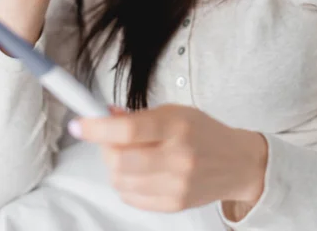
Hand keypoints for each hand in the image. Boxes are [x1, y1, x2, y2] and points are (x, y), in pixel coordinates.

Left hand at [68, 104, 267, 212]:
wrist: (237, 162)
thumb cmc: (202, 131)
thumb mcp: (173, 111)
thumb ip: (138, 116)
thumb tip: (103, 116)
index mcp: (176, 125)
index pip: (128, 130)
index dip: (97, 128)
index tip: (79, 124)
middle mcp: (177, 157)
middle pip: (120, 161)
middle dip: (104, 148)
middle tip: (106, 138)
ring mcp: (176, 185)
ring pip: (121, 181)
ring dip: (113, 165)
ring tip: (125, 153)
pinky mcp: (174, 204)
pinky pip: (131, 197)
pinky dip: (125, 182)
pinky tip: (137, 170)